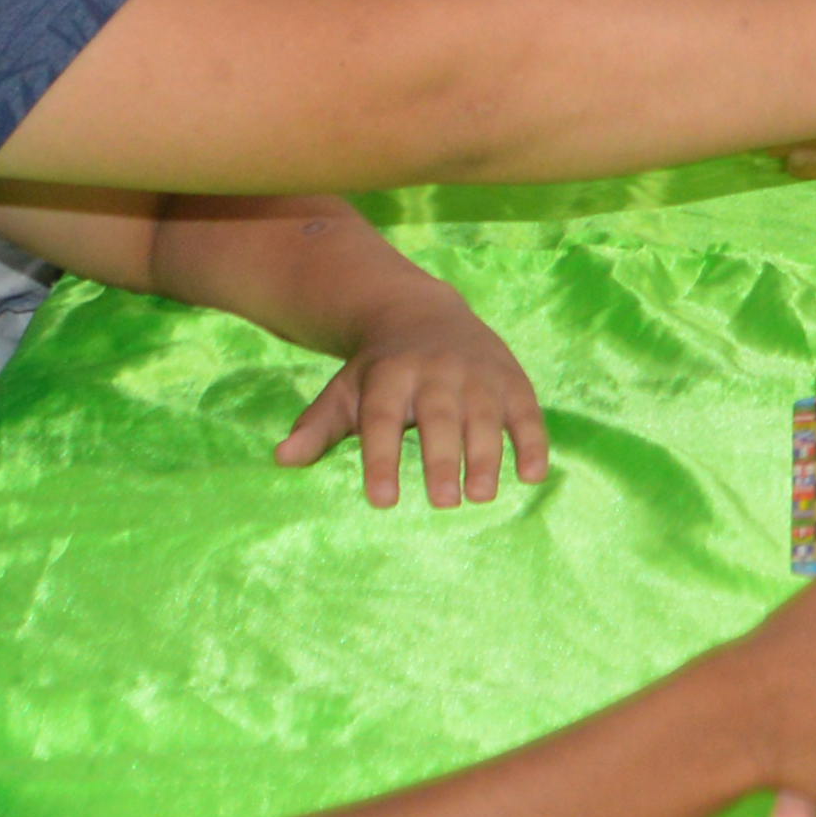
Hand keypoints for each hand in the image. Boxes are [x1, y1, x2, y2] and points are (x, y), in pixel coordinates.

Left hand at [274, 300, 551, 508]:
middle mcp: (436, 371)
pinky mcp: (512, 381)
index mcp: (390, 375)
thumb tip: (282, 459)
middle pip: (439, 416)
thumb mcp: (345, 390)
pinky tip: (532, 476)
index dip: (382, 458)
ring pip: (485, 415)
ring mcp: (478, 374)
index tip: (381, 501)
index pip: (383, 418)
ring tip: (482, 495)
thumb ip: (318, 426)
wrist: (424, 313)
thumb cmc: (380, 370)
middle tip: (443, 503)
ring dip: (486, 455)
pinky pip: (526, 412)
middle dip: (442, 458)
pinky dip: (532, 442)